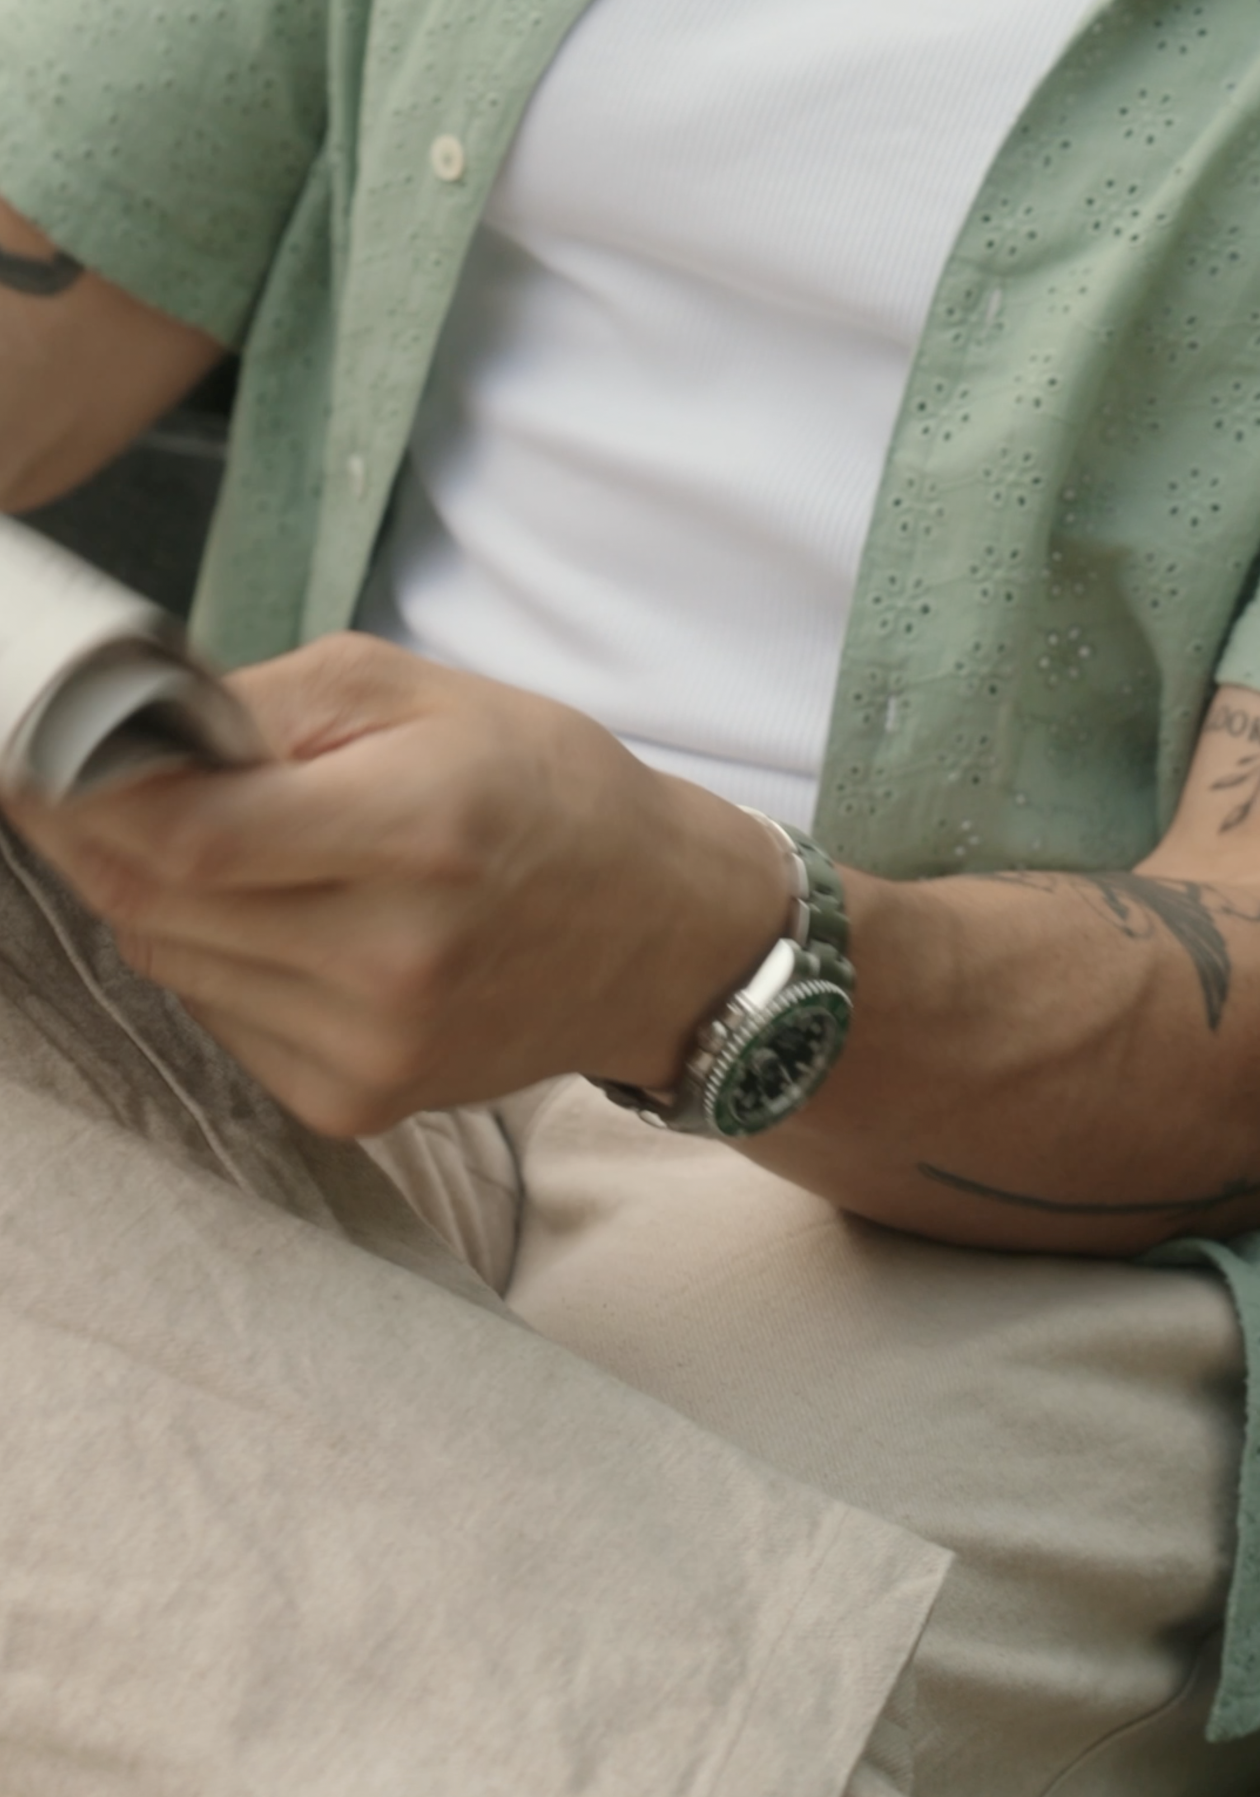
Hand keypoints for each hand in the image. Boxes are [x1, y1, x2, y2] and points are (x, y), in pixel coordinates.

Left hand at [9, 635, 787, 1135]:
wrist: (660, 936)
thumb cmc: (548, 792)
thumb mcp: (424, 693)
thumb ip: (270, 703)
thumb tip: (131, 732)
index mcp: (418, 832)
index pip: (185, 837)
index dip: (82, 796)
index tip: (37, 757)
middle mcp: (393, 960)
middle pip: (157, 907)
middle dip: (101, 838)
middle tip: (91, 783)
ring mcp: (374, 1049)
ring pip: (172, 965)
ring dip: (159, 897)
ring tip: (223, 847)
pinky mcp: (359, 1102)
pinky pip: (221, 1019)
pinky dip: (215, 960)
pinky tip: (280, 921)